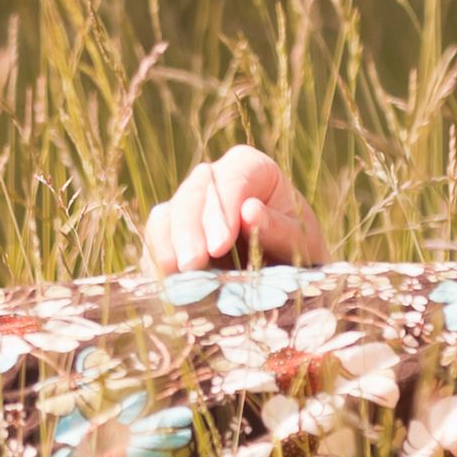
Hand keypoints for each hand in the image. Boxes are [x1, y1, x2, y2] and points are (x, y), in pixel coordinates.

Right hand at [139, 144, 330, 273]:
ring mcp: (188, 208)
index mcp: (252, 169)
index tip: (219, 246)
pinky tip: (166, 287)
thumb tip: (249, 211)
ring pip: (166, 217)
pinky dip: (157, 266)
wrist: (284, 282)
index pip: (233, 176)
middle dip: (188, 230)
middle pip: (193, 194)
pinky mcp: (170, 238)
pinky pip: (155, 245)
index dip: (222, 208)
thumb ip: (279, 229)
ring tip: (175, 279)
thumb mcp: (301, 244)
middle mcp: (215, 181)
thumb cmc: (298, 254)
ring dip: (167, 248)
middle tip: (192, 265)